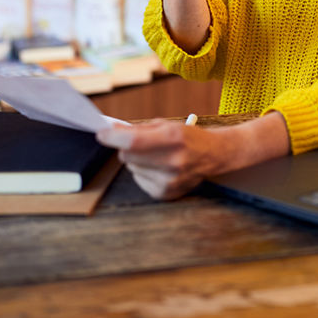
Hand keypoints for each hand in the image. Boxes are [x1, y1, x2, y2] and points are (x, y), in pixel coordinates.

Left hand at [96, 112, 289, 200]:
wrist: (216, 155)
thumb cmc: (188, 136)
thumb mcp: (166, 125)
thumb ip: (138, 129)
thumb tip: (110, 132)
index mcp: (173, 137)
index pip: (132, 141)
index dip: (112, 137)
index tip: (101, 134)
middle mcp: (173, 160)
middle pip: (127, 156)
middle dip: (126, 147)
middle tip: (138, 143)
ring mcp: (170, 180)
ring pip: (132, 168)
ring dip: (137, 161)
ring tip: (156, 156)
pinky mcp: (167, 193)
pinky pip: (139, 181)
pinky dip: (144, 173)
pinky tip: (160, 168)